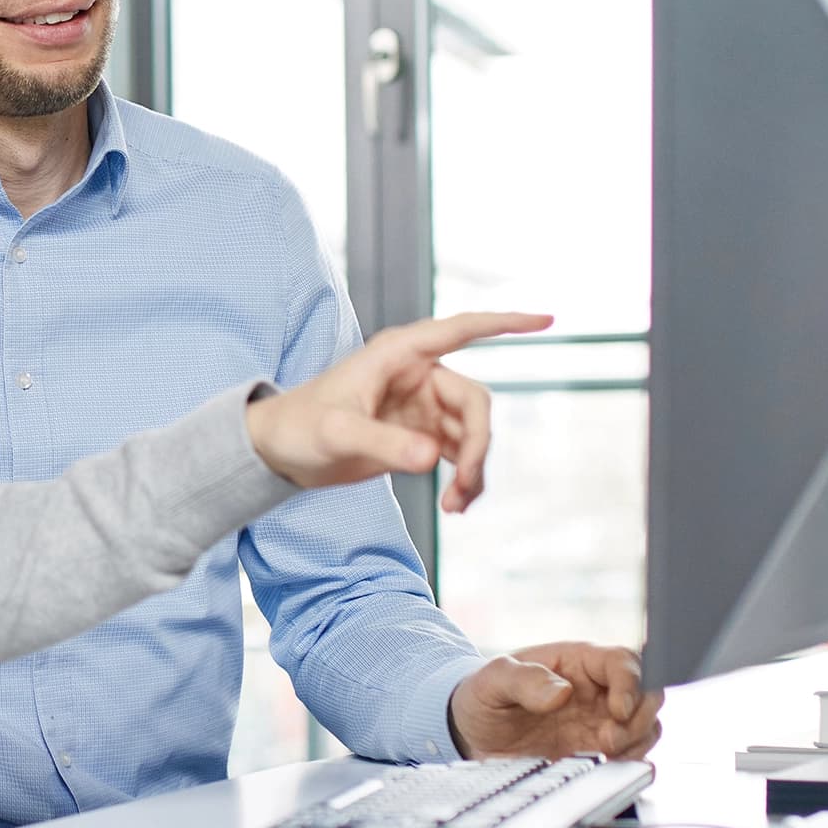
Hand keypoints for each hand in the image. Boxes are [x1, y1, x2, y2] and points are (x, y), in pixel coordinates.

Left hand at [244, 312, 548, 512]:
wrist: (278, 453)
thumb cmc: (299, 427)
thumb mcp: (335, 434)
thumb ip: (383, 444)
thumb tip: (433, 458)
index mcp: (399, 354)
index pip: (462, 330)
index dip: (506, 323)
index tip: (548, 321)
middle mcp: (418, 374)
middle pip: (475, 402)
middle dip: (478, 446)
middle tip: (464, 487)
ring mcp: (422, 405)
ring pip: (473, 433)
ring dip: (473, 470)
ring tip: (455, 506)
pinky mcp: (420, 435)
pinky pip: (459, 454)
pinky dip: (464, 479)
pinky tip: (455, 505)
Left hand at [452, 642, 663, 760]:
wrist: (473, 735)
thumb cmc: (484, 697)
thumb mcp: (491, 681)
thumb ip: (522, 679)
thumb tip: (561, 693)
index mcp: (577, 662)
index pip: (623, 662)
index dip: (630, 684)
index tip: (617, 710)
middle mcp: (597, 690)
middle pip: (648, 694)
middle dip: (639, 718)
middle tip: (608, 740)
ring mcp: (601, 722)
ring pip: (647, 726)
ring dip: (637, 743)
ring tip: (603, 754)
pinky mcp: (598, 753)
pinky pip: (632, 756)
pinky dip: (629, 763)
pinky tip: (602, 766)